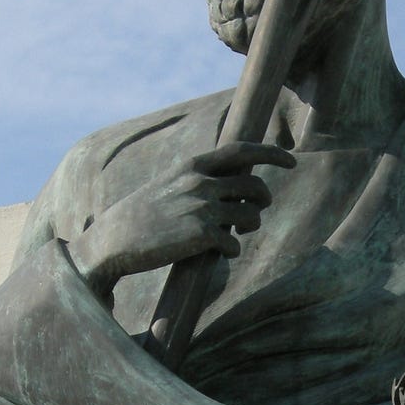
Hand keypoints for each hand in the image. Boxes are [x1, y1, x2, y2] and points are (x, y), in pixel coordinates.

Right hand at [66, 142, 294, 297]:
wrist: (113, 240)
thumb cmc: (140, 216)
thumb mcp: (168, 185)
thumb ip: (196, 180)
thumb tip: (228, 186)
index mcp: (192, 166)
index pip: (242, 151)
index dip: (271, 154)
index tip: (291, 159)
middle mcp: (200, 182)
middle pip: (254, 186)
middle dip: (262, 200)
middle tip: (253, 212)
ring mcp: (202, 208)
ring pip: (250, 215)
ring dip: (248, 227)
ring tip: (233, 234)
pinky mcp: (200, 235)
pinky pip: (234, 244)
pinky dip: (230, 251)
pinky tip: (216, 253)